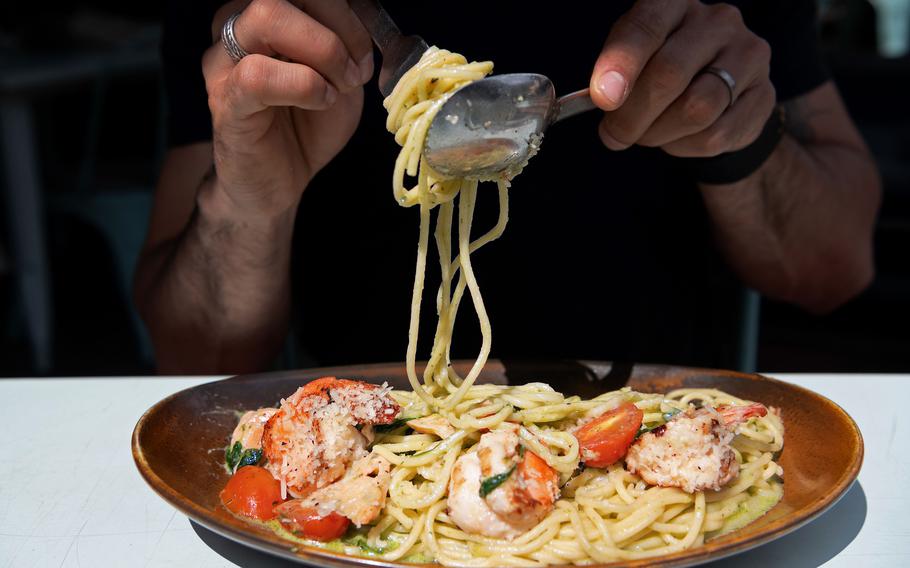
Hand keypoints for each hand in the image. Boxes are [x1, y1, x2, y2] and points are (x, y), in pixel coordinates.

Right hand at [202, 0, 372, 218]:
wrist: (277, 181)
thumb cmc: (307, 124)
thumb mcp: (341, 76)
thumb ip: (351, 47)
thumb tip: (372, 28)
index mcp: (267, 14)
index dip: (348, 12)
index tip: (367, 52)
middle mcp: (237, 26)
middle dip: (339, 26)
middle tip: (356, 70)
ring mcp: (225, 62)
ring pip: (266, 17)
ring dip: (322, 51)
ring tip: (339, 86)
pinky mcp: (226, 101)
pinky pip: (257, 75)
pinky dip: (304, 84)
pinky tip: (321, 101)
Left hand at [589, 0, 774, 156]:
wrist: (718, 88)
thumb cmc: (662, 65)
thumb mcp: (632, 57)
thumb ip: (615, 71)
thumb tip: (604, 96)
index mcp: (676, 2)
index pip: (647, 26)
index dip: (622, 63)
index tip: (603, 98)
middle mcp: (718, 21)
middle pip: (670, 74)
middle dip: (632, 115)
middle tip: (613, 135)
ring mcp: (748, 56)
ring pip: (696, 110)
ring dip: (658, 133)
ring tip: (645, 134)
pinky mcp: (764, 95)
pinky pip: (716, 135)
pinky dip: (684, 147)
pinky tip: (676, 137)